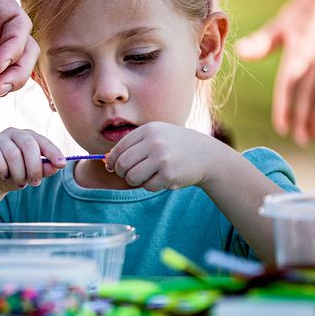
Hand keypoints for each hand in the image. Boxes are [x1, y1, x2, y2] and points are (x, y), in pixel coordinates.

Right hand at [0, 128, 64, 198]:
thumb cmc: (12, 176)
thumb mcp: (30, 176)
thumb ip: (43, 170)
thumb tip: (55, 167)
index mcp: (27, 137)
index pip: (42, 141)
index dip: (52, 152)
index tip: (61, 165)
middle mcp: (12, 133)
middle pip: (28, 144)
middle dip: (34, 166)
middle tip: (35, 183)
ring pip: (12, 153)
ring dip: (19, 172)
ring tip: (19, 183)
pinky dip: (2, 168)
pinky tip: (4, 176)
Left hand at [105, 122, 224, 191]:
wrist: (206, 155)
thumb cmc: (175, 146)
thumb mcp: (157, 136)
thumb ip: (134, 145)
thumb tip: (108, 161)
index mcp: (148, 130)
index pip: (119, 148)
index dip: (112, 161)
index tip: (113, 167)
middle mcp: (154, 141)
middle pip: (123, 164)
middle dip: (123, 173)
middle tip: (130, 175)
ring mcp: (162, 157)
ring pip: (132, 177)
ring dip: (136, 181)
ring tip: (147, 177)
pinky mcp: (169, 173)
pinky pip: (148, 186)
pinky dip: (151, 186)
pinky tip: (162, 179)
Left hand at [236, 0, 314, 144]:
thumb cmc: (306, 6)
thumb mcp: (281, 24)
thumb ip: (262, 43)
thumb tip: (239, 53)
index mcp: (297, 50)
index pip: (288, 85)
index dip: (285, 108)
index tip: (282, 127)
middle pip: (310, 92)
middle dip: (304, 118)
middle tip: (301, 139)